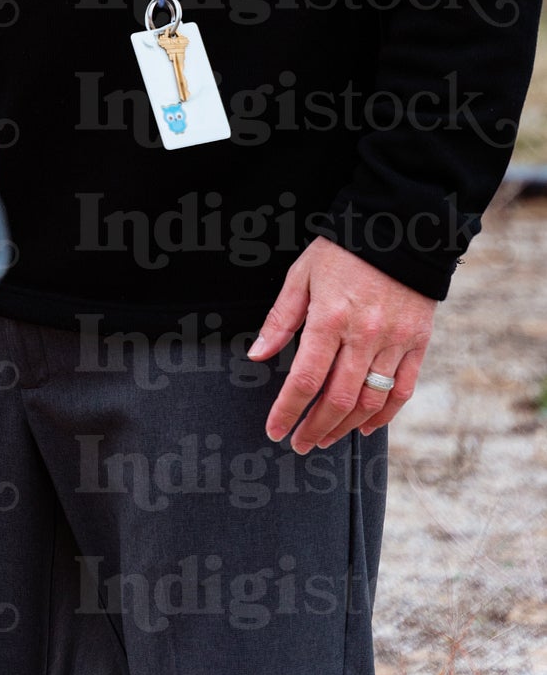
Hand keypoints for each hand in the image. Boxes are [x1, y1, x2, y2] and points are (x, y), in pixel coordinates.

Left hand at [249, 237, 435, 452]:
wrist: (397, 229)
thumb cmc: (342, 250)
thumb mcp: (301, 275)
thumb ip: (281, 319)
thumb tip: (258, 355)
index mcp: (330, 318)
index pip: (305, 379)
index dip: (288, 410)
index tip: (275, 430)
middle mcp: (364, 335)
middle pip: (338, 398)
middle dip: (315, 428)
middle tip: (299, 444)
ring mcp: (394, 342)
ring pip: (370, 400)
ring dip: (346, 427)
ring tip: (326, 438)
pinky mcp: (417, 343)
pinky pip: (402, 389)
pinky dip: (385, 414)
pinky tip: (366, 426)